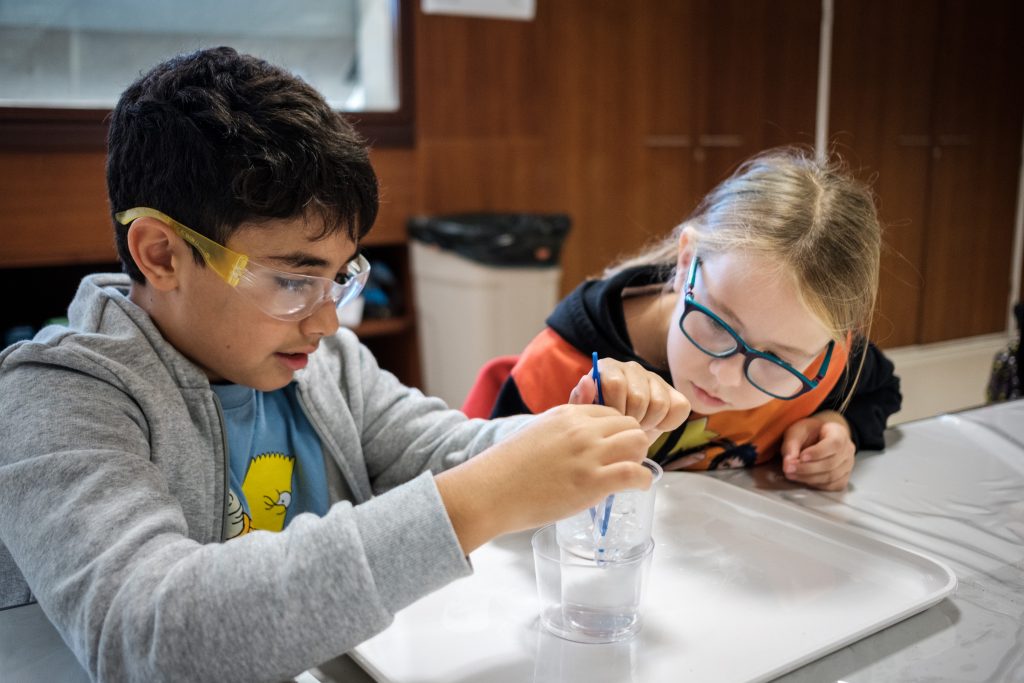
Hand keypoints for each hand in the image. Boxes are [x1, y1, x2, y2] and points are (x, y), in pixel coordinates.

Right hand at [435, 404, 650, 552]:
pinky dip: (643, 480)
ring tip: (632, 473)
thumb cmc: (507, 469)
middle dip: (633, 442)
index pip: (611, 413)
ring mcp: (588, 455)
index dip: (617, 431)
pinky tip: (638, 486)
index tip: (615, 447)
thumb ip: (562, 431)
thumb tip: (580, 438)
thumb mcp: (536, 434)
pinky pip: (635, 473)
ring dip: (640, 457)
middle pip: (630, 424)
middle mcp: (581, 429)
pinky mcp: (592, 482)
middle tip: (626, 461)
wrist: (490, 491)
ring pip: (638, 442)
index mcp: (566, 415)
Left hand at [568, 358, 689, 442]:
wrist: (617, 435)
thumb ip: (581, 400)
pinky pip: (680, 407)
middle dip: (631, 421)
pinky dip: (668, 423)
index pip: (615, 384)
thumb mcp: (584, 415)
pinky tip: (654, 424)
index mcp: (606, 368)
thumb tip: (587, 380)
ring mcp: (653, 377)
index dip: (615, 409)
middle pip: (638, 397)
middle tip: (625, 427)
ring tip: (637, 427)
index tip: (611, 421)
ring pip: (660, 404)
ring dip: (649, 423)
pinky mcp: (673, 391)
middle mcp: (630, 368)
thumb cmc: (597, 422)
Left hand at [780, 411, 855, 490]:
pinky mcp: (844, 477)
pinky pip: (833, 485)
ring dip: (809, 478)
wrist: (818, 437)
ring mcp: (848, 464)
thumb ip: (791, 446)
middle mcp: (847, 449)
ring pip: (831, 477)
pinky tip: (803, 479)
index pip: (834, 444)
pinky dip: (816, 485)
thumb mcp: (796, 432)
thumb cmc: (808, 433)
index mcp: (838, 432)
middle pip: (831, 463)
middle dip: (807, 469)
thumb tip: (787, 465)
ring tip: (792, 474)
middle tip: (789, 469)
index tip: (801, 457)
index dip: (817, 453)